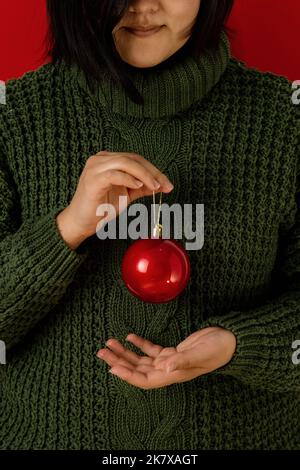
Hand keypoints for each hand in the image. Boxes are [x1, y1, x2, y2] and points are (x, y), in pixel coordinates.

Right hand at [56, 151, 173, 248]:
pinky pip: (114, 174)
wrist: (81, 223)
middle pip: (132, 159)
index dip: (154, 170)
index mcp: (108, 160)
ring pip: (124, 163)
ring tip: (154, 186)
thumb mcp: (126, 195)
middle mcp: (100, 159)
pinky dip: (128, 179)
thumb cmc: (100, 208)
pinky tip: (138, 186)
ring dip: (143, 175)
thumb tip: (162, 185)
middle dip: (152, 172)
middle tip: (165, 185)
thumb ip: (142, 187)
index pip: (136, 159)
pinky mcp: (92, 179)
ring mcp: (95, 167)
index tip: (168, 184)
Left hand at [96, 327, 236, 389]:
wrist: (229, 341)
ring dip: (125, 352)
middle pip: (137, 369)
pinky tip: (129, 337)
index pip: (144, 379)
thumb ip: (182, 360)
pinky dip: (139, 344)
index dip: (128, 375)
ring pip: (141, 359)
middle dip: (119, 361)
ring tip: (109, 342)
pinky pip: (151, 349)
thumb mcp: (200, 354)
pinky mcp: (172, 351)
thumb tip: (165, 367)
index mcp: (173, 374)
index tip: (112, 368)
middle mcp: (168, 370)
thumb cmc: (217, 349)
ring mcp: (169, 360)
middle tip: (101, 351)